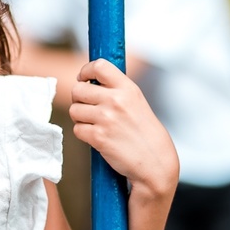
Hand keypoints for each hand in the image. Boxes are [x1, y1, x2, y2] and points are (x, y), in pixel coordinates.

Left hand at [68, 58, 178, 196]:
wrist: (155, 163)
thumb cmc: (146, 135)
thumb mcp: (137, 103)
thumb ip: (117, 91)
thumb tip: (90, 82)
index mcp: (128, 88)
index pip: (99, 66)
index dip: (85, 71)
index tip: (83, 79)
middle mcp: (116, 100)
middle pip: (78, 89)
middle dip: (79, 99)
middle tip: (88, 107)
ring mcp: (106, 118)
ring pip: (74, 110)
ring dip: (80, 117)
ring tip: (94, 124)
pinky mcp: (98, 137)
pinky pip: (77, 129)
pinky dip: (83, 133)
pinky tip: (97, 137)